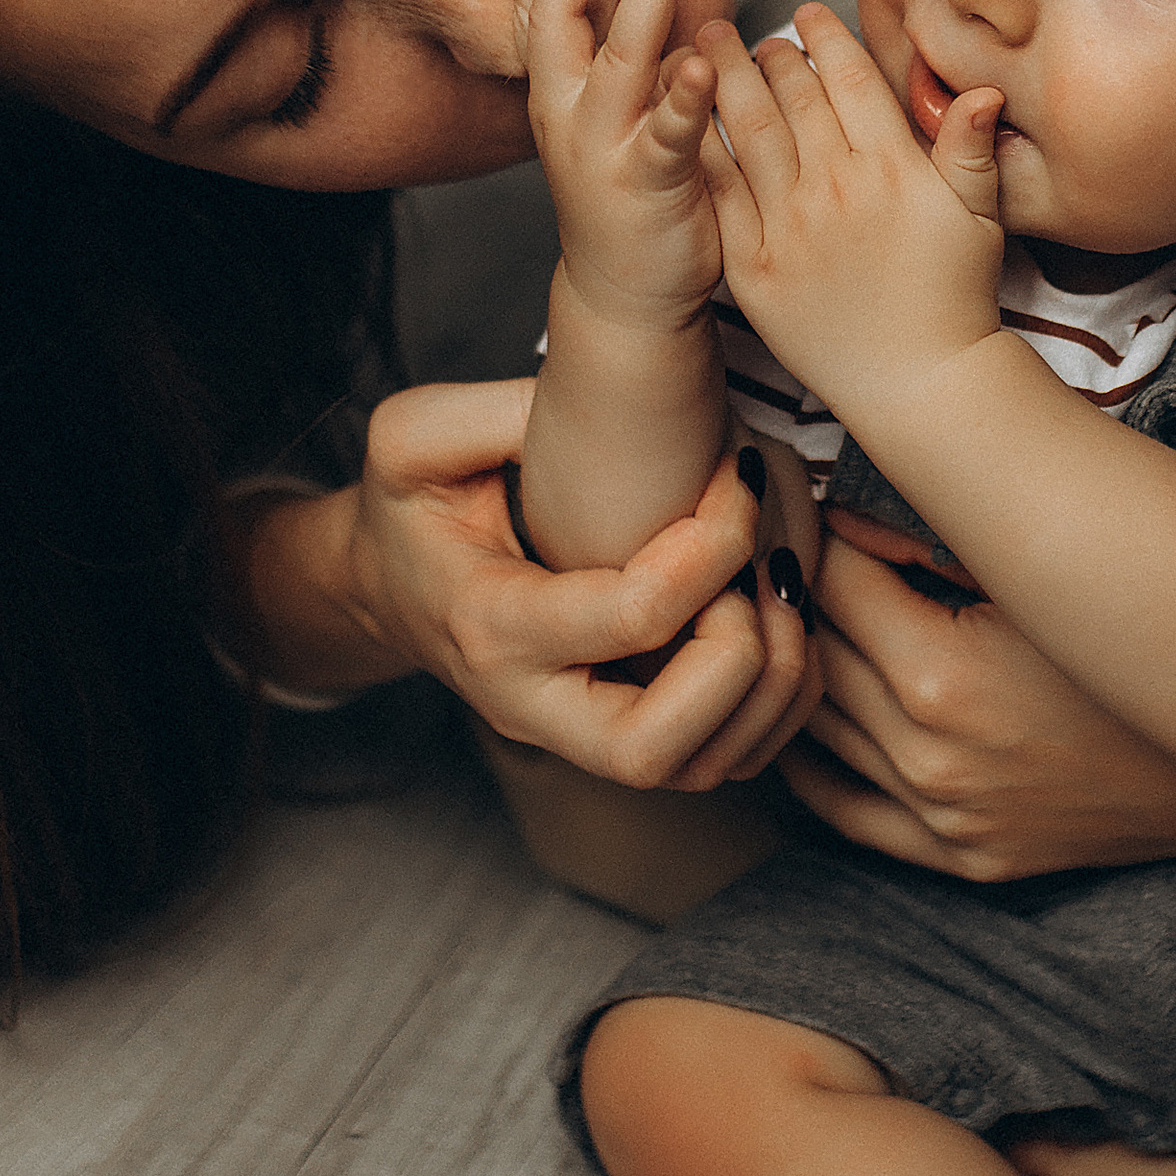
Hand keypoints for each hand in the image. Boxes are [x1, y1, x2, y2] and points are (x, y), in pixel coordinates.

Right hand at [247, 380, 816, 788]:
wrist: (392, 592)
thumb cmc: (414, 513)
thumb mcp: (411, 440)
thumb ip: (487, 414)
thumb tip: (595, 405)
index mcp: (490, 625)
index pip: (628, 617)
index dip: (711, 545)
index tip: (736, 471)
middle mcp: (534, 705)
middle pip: (654, 749)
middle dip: (741, 657)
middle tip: (765, 566)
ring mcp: (580, 741)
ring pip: (701, 770)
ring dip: (772, 687)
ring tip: (784, 586)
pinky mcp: (623, 744)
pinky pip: (722, 762)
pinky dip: (777, 704)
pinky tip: (777, 614)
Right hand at [514, 0, 721, 328]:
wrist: (627, 290)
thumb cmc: (626, 184)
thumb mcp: (605, 103)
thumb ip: (610, 37)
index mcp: (555, 88)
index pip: (532, 6)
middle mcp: (565, 111)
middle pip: (560, 18)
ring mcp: (602, 147)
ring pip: (617, 60)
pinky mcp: (649, 183)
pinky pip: (666, 132)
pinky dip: (683, 95)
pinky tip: (702, 61)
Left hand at [698, 3, 1004, 422]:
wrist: (917, 383)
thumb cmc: (954, 299)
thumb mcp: (980, 217)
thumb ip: (970, 147)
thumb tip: (979, 87)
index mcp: (892, 168)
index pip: (851, 80)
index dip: (825, 39)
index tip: (806, 13)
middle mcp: (836, 187)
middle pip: (794, 98)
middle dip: (765, 53)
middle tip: (741, 28)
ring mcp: (790, 226)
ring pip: (749, 133)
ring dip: (724, 82)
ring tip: (702, 49)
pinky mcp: (754, 265)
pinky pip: (720, 193)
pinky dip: (701, 149)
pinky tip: (685, 121)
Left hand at [787, 522, 1175, 875]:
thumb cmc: (1149, 645)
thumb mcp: (1055, 570)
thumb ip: (952, 524)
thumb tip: (850, 481)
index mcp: (943, 678)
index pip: (829, 580)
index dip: (814, 524)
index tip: (806, 491)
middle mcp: (928, 756)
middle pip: (811, 652)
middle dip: (796, 589)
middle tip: (789, 539)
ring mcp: (940, 816)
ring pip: (811, 728)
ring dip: (793, 666)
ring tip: (795, 609)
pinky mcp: (956, 856)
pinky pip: (836, 810)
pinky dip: (805, 757)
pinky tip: (805, 703)